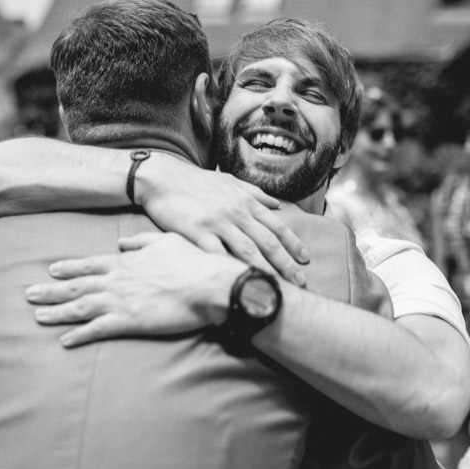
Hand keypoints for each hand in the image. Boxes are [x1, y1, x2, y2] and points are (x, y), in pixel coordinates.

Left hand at [25, 232, 248, 346]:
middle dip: (51, 291)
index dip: (68, 268)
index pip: (90, 265)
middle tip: (29, 295)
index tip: (51, 270)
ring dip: (58, 312)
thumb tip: (122, 244)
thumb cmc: (193, 262)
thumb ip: (142, 242)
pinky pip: (97, 330)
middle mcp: (117, 280)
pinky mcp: (129, 322)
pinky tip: (64, 341)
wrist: (209, 283)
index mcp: (126, 262)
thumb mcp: (166, 241)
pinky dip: (79, 335)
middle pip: (77, 285)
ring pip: (81, 307)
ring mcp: (121, 301)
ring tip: (37, 316)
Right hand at [138, 154, 308, 285]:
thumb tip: (277, 204)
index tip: (305, 260)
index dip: (294, 244)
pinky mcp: (197, 232)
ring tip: (275, 290)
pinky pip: (217, 254)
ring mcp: (218, 223)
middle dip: (286, 264)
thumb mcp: (230, 181)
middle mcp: (237, 212)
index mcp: (246, 201)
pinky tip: (237, 283)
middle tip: (300, 283)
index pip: (277, 226)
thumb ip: (255, 193)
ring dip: (264, 271)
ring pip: (247, 251)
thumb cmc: (196, 181)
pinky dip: (229, 269)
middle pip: (268, 242)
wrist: (163, 178)